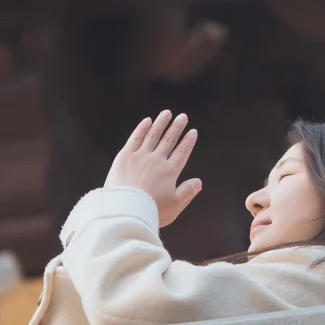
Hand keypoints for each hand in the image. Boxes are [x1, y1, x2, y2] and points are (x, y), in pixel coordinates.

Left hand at [104, 111, 201, 226]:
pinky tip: (147, 121)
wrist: (125, 210)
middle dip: (177, 127)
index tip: (193, 132)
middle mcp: (157, 160)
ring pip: (153, 135)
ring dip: (161, 123)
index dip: (188, 141)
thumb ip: (187, 192)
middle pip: (169, 140)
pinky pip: (135, 138)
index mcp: (169, 172)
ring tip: (167, 113)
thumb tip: (199, 181)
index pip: (182, 152)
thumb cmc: (151, 212)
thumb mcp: (174, 206)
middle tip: (183, 117)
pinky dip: (142, 128)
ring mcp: (140, 156)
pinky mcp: (125, 156)